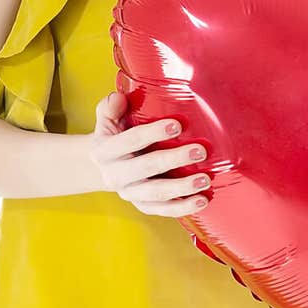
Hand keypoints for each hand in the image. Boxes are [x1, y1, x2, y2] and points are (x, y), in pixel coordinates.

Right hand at [87, 91, 211, 216]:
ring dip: (182, 187)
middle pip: (146, 168)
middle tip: (200, 151)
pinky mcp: (142, 205)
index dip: (153, 133)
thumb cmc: (114, 135)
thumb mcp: (107, 118)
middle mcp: (114, 175)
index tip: (177, 125)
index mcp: (105, 150)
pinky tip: (202, 200)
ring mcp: (129, 193)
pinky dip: (182, 207)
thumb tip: (120, 98)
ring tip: (204, 179)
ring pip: (156, 193)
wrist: (103, 166)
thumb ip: (110, 107)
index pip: (130, 140)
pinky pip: (162, 210)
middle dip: (174, 159)